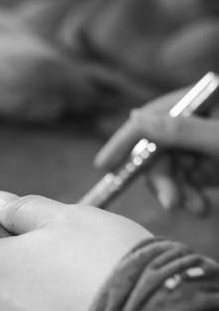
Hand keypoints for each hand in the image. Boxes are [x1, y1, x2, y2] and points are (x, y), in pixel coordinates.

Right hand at [95, 87, 218, 214]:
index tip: (103, 166)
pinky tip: (202, 207)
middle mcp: (192, 120)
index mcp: (195, 101)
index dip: (123, 142)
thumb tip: (134, 118)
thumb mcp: (218, 139)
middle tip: (171, 204)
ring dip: (178, 193)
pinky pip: (184, 183)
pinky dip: (190, 197)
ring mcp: (198, 144)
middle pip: (156, 151)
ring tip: (199, 209)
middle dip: (162, 180)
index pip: (149, 118)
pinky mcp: (206, 164)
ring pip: (169, 172)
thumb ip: (181, 129)